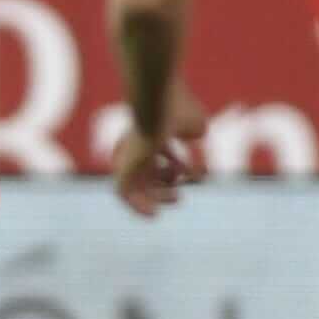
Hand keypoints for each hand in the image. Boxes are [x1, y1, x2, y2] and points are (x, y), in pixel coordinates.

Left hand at [112, 84, 208, 217]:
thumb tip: (195, 139)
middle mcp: (135, 146)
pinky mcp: (122, 166)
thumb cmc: (178, 109)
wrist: (157, 104)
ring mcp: (127, 156)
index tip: (194, 175)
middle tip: (180, 195)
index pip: (158, 157)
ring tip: (176, 199)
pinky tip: (153, 215)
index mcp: (150, 134)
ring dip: (157, 196)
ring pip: (137, 184)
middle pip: (147, 172)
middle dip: (165, 186)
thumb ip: (196, 132)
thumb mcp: (196, 124)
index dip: (177, 168)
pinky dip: (137, 205)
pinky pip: (123, 193)